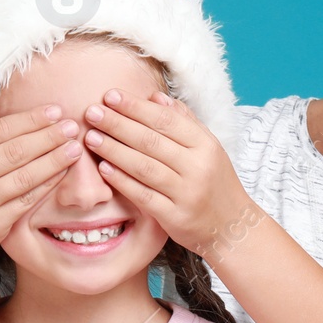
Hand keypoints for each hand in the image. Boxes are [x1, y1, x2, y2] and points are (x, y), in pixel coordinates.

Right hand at [0, 106, 84, 287]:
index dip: (30, 120)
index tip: (55, 111)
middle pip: (15, 152)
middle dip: (48, 137)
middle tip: (72, 126)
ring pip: (25, 176)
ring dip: (54, 160)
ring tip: (75, 148)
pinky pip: (27, 200)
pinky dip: (47, 185)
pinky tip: (62, 173)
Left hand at [82, 92, 258, 264]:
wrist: (232, 226)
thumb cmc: (215, 182)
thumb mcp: (208, 148)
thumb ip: (184, 121)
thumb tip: (155, 97)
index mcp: (205, 145)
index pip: (166, 120)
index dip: (136, 107)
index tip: (111, 95)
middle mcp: (197, 167)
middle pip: (151, 141)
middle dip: (118, 124)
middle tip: (92, 112)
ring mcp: (186, 193)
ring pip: (144, 167)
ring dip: (114, 150)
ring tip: (91, 137)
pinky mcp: (175, 217)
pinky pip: (143, 196)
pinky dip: (122, 181)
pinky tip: (104, 168)